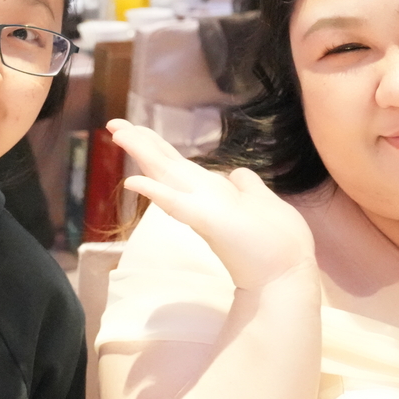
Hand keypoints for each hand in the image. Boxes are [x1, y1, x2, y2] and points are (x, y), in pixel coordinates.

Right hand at [110, 120, 314, 289]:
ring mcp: (203, 211)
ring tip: (119, 135)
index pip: (180, 166)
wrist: (285, 276)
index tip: (136, 129)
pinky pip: (179, 206)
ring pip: (168, 178)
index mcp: (212, 194)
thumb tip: (238, 173)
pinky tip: (136, 182)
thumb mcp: (263, 202)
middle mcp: (202, 200)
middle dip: (142, 143)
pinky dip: (158, 193)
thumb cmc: (276, 243)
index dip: (158, 147)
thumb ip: (247, 186)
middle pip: (167, 166)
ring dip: (144, 156)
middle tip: (113, 123)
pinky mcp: (209, 223)